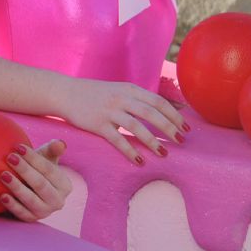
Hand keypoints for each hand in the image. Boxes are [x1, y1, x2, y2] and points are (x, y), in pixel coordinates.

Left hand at [0, 140, 71, 221]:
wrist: (29, 190)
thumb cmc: (37, 170)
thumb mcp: (45, 159)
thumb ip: (52, 150)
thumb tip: (60, 143)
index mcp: (64, 185)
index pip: (49, 170)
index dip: (34, 158)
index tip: (18, 147)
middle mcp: (58, 201)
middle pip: (40, 184)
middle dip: (24, 170)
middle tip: (9, 158)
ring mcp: (45, 212)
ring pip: (31, 200)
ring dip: (17, 187)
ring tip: (3, 175)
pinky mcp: (31, 220)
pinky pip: (21, 213)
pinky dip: (12, 205)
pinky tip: (2, 196)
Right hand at [58, 77, 186, 163]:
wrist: (65, 93)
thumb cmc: (94, 94)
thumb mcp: (118, 90)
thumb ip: (136, 98)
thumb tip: (161, 111)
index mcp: (129, 89)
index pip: (157, 101)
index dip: (174, 115)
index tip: (185, 128)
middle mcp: (121, 98)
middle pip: (151, 113)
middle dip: (169, 127)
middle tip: (180, 141)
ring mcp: (109, 111)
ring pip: (136, 126)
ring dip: (152, 141)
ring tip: (164, 154)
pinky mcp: (97, 124)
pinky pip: (117, 139)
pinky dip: (130, 151)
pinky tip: (140, 161)